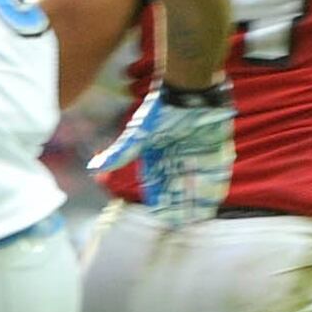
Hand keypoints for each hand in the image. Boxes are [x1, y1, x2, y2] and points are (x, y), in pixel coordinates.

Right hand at [92, 80, 234, 222]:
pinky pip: (217, 172)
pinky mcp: (217, 148)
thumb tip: (94, 168)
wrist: (192, 89)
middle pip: (177, 185)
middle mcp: (177, 155)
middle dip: (178, 203)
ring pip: (196, 181)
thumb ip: (120, 153)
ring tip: (198, 217)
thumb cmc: (162, 110)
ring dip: (197, 199)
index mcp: (157, 153)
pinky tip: (214, 201)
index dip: (157, 198)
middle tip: (179, 222)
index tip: (159, 215)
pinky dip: (215, 186)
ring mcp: (198, 152)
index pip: (156, 180)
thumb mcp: (138, 135)